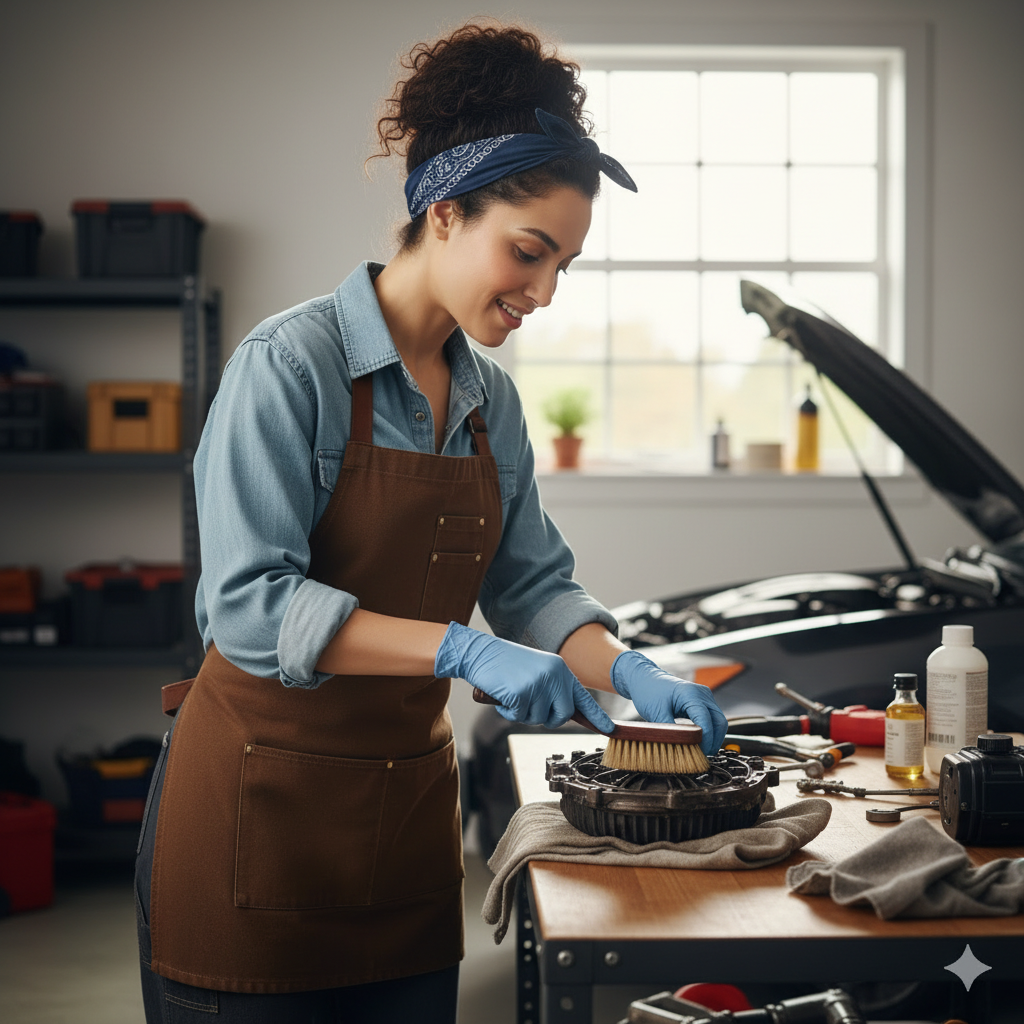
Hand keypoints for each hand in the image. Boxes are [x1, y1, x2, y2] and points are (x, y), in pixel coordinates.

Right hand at [436, 622, 613, 731]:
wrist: (478, 652)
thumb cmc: (504, 663)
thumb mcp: (536, 670)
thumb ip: (551, 687)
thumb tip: (562, 712)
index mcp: (560, 668)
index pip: (582, 697)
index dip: (596, 715)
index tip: (609, 728)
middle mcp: (553, 675)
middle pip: (562, 715)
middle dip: (547, 718)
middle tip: (529, 707)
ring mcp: (538, 684)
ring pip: (537, 719)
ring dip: (521, 713)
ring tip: (511, 693)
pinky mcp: (521, 693)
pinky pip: (517, 716)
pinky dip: (506, 710)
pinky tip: (501, 694)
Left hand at [610, 650, 727, 755]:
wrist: (645, 679)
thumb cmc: (649, 691)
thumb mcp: (656, 712)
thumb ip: (669, 731)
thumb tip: (679, 748)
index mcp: (691, 693)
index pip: (706, 720)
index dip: (705, 739)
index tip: (698, 753)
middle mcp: (702, 694)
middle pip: (719, 721)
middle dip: (713, 741)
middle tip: (701, 757)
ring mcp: (704, 697)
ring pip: (718, 721)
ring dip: (712, 738)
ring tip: (700, 752)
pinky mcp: (702, 703)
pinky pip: (712, 719)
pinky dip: (709, 732)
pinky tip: (699, 743)